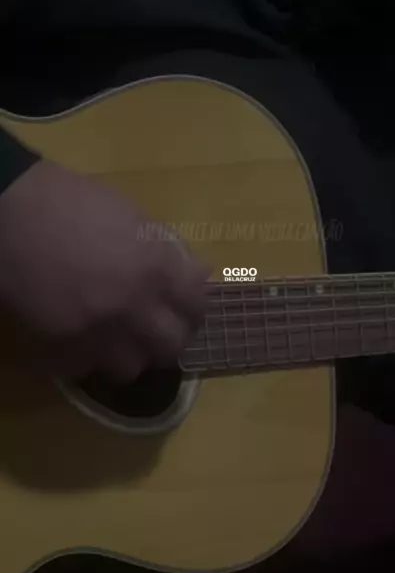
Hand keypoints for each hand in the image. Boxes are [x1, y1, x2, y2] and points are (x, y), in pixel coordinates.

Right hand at [0, 161, 208, 380]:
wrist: (7, 214)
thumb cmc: (67, 202)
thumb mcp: (129, 215)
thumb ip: (164, 251)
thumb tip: (194, 275)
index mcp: (154, 267)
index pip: (197, 305)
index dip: (195, 308)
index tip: (189, 308)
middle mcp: (132, 307)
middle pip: (172, 347)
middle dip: (169, 339)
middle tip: (159, 330)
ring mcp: (96, 332)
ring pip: (131, 368)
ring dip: (130, 354)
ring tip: (119, 339)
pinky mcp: (60, 348)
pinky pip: (87, 370)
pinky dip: (88, 359)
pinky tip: (83, 339)